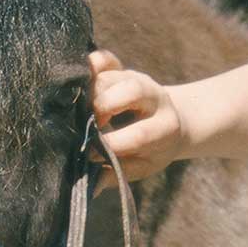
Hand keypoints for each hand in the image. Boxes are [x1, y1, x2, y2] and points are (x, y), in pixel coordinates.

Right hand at [88, 50, 189, 190]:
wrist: (171, 122)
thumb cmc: (151, 150)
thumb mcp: (142, 166)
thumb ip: (117, 175)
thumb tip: (90, 187)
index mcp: (165, 127)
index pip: (138, 134)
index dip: (109, 145)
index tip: (90, 155)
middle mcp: (153, 97)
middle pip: (128, 93)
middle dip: (100, 110)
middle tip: (84, 128)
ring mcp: (136, 79)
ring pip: (109, 77)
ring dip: (87, 94)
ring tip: (75, 112)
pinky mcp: (122, 68)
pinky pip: (103, 59)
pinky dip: (87, 65)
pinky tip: (76, 82)